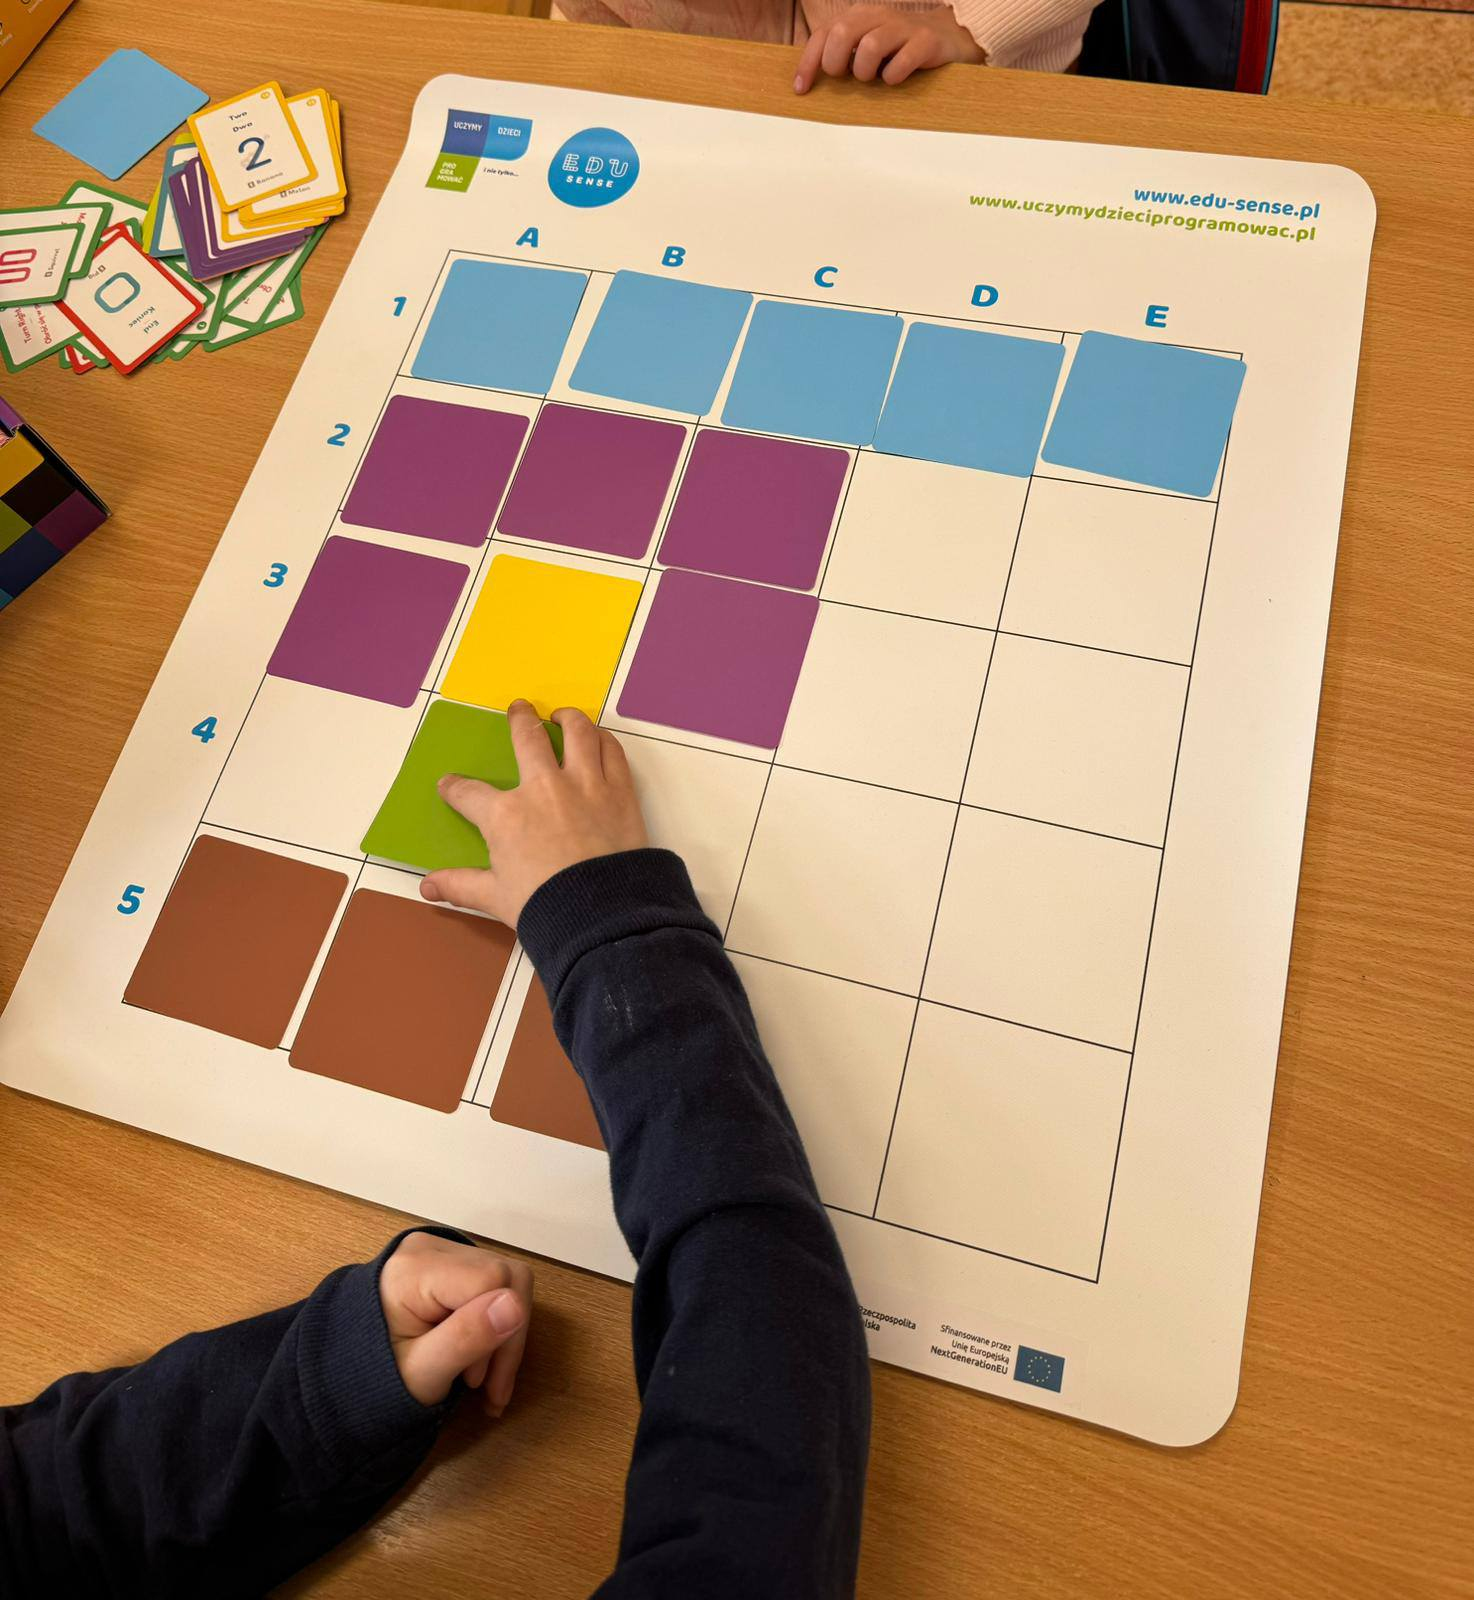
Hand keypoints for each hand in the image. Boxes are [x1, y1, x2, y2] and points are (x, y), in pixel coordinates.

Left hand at [379, 1231, 532, 1412]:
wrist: (343, 1378)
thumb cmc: (376, 1379)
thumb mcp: (422, 1372)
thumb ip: (466, 1337)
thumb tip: (515, 1305)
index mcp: (414, 1269)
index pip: (493, 1279)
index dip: (503, 1331)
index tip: (481, 1383)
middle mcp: (429, 1247)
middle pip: (505, 1278)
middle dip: (507, 1338)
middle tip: (488, 1389)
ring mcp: (439, 1251)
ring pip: (507, 1281)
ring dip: (505, 1335)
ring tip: (484, 1382)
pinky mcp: (448, 1263)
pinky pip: (493, 1284)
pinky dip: (495, 1324)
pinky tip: (482, 1361)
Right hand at [421, 700, 647, 927]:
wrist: (603, 914)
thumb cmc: (547, 906)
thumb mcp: (496, 897)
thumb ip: (461, 885)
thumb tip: (427, 886)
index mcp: (505, 815)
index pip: (469, 793)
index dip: (455, 788)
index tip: (450, 785)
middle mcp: (543, 788)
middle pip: (527, 738)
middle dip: (519, 719)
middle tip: (519, 708)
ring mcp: (585, 785)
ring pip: (577, 733)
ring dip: (568, 718)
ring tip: (563, 714)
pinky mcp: (619, 791)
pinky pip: (612, 753)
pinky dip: (604, 741)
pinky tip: (599, 739)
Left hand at [793, 6, 983, 90]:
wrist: (949, 38)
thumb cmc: (900, 49)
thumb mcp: (866, 48)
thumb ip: (842, 56)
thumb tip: (810, 82)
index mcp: (859, 17)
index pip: (823, 34)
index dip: (809, 62)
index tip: (801, 89)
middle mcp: (878, 16)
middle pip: (842, 33)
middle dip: (836, 63)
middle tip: (847, 78)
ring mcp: (903, 27)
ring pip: (870, 46)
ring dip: (865, 72)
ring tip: (874, 79)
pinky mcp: (927, 42)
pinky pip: (902, 62)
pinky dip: (894, 77)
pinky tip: (895, 80)